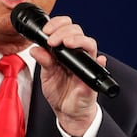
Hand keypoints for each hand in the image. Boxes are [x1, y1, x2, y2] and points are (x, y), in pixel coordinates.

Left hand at [28, 15, 103, 136]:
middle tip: (52, 40)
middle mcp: (77, 55)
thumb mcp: (46, 75)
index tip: (46, 30)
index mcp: (65, 51)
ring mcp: (87, 65)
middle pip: (78, 32)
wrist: (66, 111)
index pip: (66, 29)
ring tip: (66, 43)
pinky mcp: (92, 78)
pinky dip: (100, 62)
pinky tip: (99, 60)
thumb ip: (43, 61)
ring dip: (78, 40)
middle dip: (63, 31)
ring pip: (90, 44)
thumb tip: (35, 49)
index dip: (57, 25)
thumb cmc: (59, 91)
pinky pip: (100, 68)